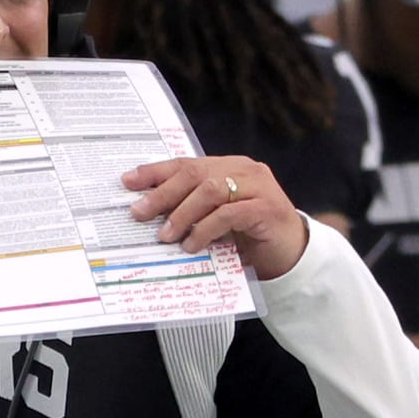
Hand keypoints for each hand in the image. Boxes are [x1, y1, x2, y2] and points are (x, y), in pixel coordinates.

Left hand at [123, 156, 307, 280]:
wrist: (290, 254)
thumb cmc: (247, 237)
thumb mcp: (214, 220)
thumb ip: (191, 211)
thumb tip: (148, 216)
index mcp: (229, 167)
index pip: (187, 164)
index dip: (156, 172)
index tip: (127, 182)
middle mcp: (244, 170)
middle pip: (195, 173)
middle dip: (163, 193)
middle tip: (139, 213)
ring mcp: (258, 187)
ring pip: (211, 190)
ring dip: (183, 213)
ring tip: (165, 235)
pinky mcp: (267, 208)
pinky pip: (229, 213)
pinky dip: (206, 228)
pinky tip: (192, 244)